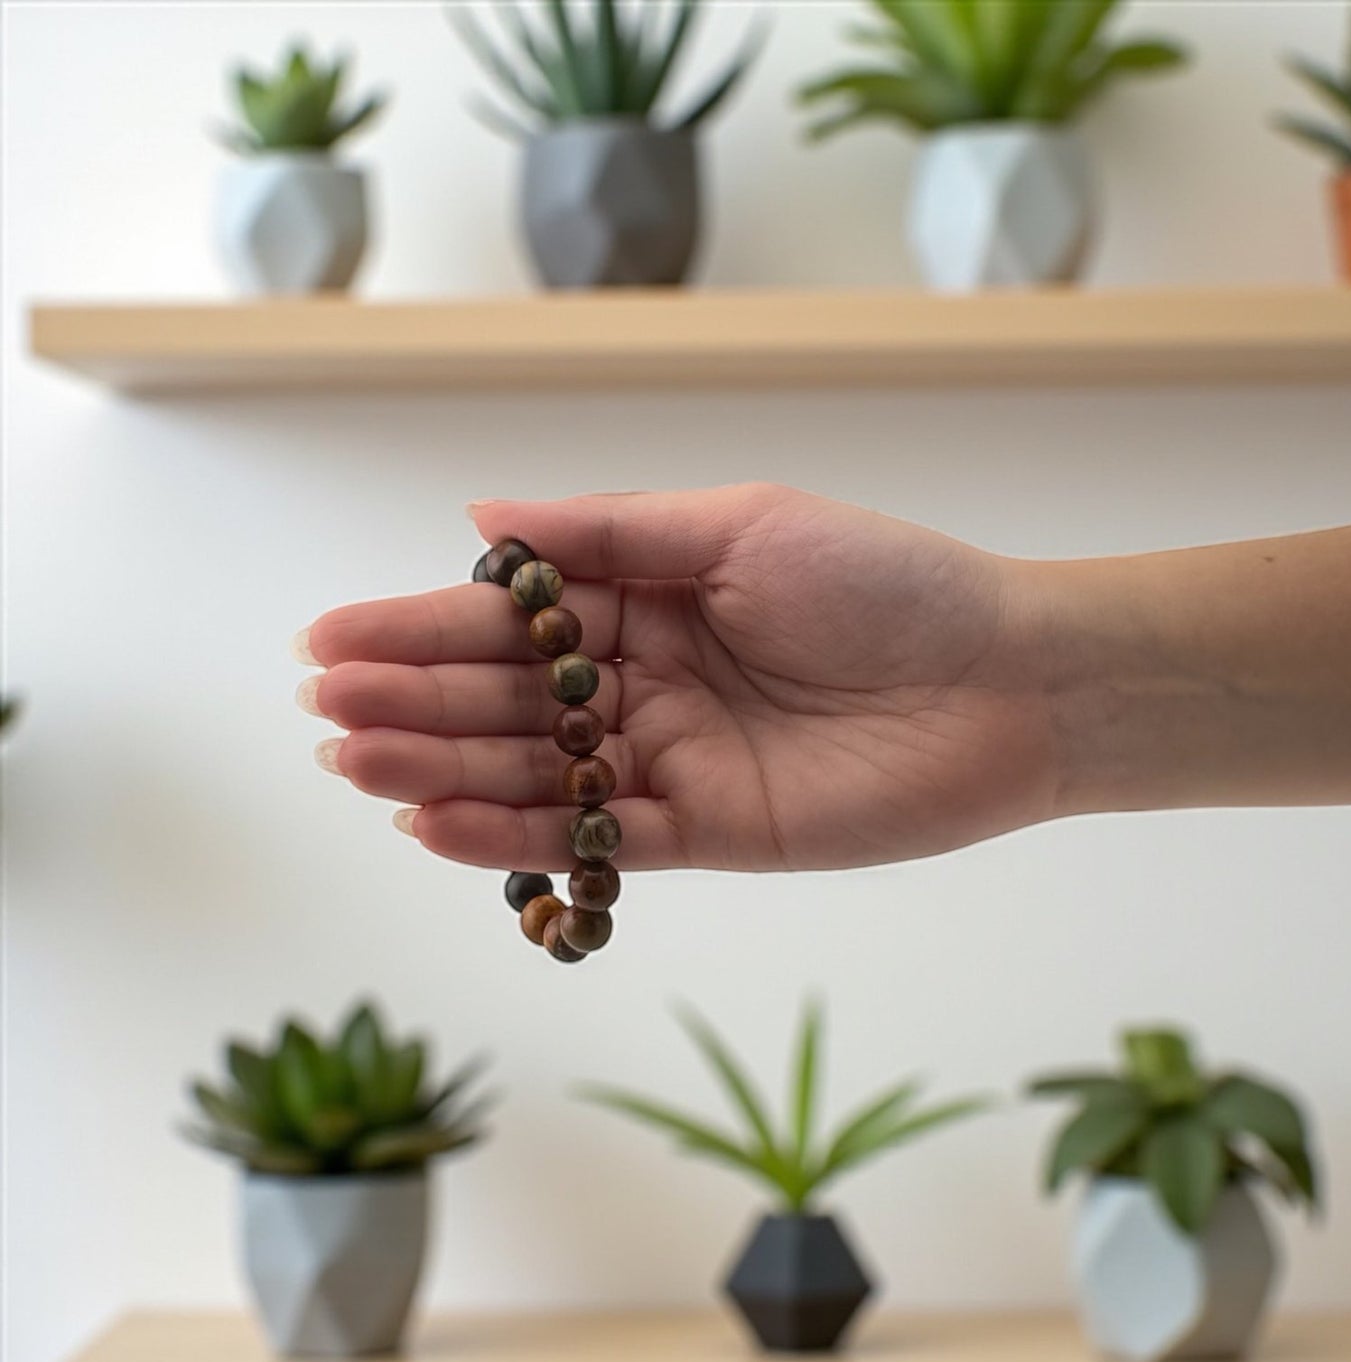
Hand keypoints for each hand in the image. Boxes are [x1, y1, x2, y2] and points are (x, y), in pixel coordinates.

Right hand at [299, 484, 1060, 871]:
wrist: (1006, 681)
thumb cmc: (887, 582)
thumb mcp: (741, 525)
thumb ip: (609, 531)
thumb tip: (477, 517)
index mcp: (648, 597)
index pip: (511, 619)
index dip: (420, 629)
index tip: (331, 641)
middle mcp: (646, 681)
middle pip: (507, 700)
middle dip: (413, 705)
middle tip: (329, 715)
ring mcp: (670, 760)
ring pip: (535, 774)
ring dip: (442, 773)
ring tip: (359, 770)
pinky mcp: (705, 832)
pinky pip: (595, 840)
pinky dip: (519, 838)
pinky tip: (439, 828)